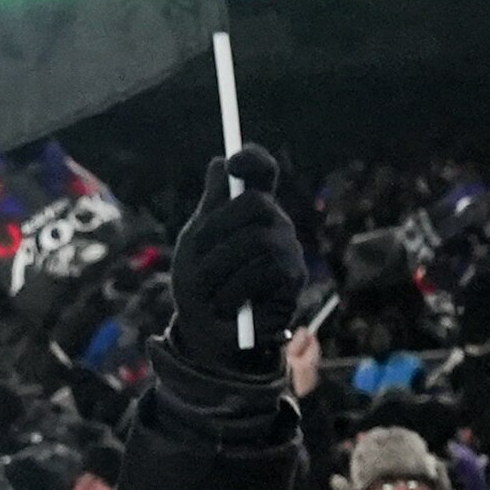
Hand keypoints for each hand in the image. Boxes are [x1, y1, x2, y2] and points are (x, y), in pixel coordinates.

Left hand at [171, 148, 309, 373]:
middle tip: (196, 252)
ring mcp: (287, 249)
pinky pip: (264, 270)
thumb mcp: (196, 240)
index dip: (252, 159)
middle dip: (218, 227)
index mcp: (249, 208)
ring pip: (256, 239)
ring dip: (219, 266)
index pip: (261, 169)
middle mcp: (274, 222)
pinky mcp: (293, 278)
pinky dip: (234, 289)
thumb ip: (211, 205)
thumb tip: (220, 163)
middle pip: (255, 202)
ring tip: (208, 289)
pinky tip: (225, 303)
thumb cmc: (201, 283)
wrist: (209, 330)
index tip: (234, 166)